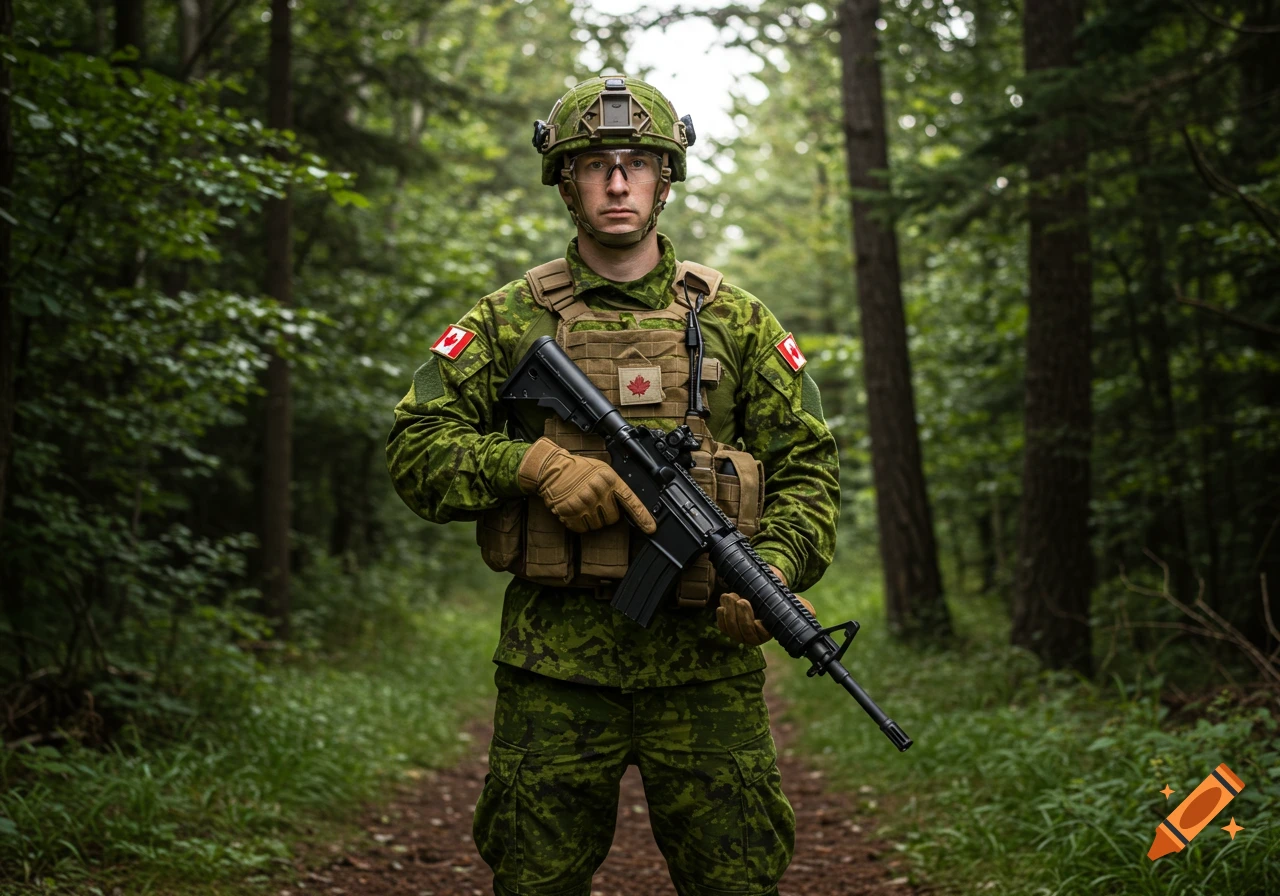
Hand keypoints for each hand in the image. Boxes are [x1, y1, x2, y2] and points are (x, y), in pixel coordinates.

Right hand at [517, 437, 657, 533]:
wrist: (552, 469)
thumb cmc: (579, 469)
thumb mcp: (602, 470)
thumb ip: (615, 485)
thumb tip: (628, 505)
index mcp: (608, 480)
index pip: (630, 501)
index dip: (642, 517)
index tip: (651, 528)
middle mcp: (597, 492)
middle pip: (613, 518)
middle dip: (607, 514)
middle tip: (596, 502)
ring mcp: (584, 504)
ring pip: (598, 525)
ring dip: (593, 519)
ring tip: (583, 503)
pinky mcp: (570, 513)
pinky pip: (583, 528)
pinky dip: (580, 523)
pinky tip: (576, 510)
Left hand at [716, 565, 814, 645]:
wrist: (759, 587)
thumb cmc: (774, 594)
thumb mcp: (789, 599)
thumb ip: (801, 606)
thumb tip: (812, 613)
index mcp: (768, 631)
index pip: (761, 636)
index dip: (757, 629)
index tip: (757, 619)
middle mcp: (753, 635)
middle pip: (744, 633)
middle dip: (741, 616)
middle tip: (740, 599)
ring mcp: (739, 631)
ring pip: (731, 628)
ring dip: (729, 612)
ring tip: (730, 596)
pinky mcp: (727, 625)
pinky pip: (722, 626)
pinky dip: (721, 616)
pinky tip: (722, 605)